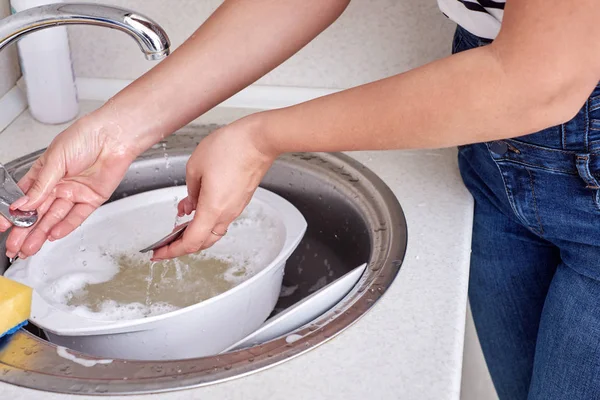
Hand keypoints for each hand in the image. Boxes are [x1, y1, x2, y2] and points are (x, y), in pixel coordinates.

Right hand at [2, 115, 137, 258]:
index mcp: (44, 172)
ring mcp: (75, 193)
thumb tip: (23, 204)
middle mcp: (59, 184)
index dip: (14, 212)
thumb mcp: (55, 159)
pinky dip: (65, 227)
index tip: (4, 226)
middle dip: (25, 230)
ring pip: (54, 218)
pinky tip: (52, 235)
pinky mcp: (91, 199)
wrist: (114, 136)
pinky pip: (76, 217)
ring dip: (41, 233)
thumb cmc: (85, 136)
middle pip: (38, 212)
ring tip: (29, 247)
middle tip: (14, 246)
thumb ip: (40, 185)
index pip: (24, 197)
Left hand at [152, 115, 277, 259]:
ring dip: (194, 233)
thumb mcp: (196, 166)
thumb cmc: (232, 147)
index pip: (190, 242)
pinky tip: (196, 210)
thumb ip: (190, 191)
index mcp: (212, 209)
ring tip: (177, 227)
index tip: (158, 253)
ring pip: (212, 232)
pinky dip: (205, 221)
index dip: (171, 251)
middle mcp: (226, 214)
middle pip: (202, 242)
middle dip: (181, 246)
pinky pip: (220, 219)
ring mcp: (235, 208)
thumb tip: (190, 204)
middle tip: (165, 245)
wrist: (259, 140)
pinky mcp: (240, 200)